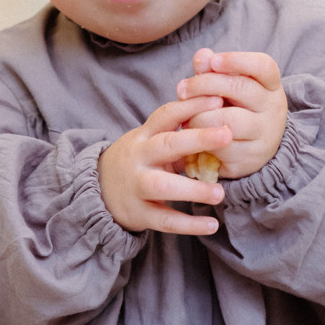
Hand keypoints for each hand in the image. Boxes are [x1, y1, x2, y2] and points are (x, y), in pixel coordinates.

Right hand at [98, 98, 229, 234]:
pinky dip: (189, 225)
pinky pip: (165, 220)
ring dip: (193, 190)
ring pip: (163, 186)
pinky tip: (212, 224)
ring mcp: (137, 186)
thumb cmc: (138, 161)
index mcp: (144, 136)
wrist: (97, 191)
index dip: (190, 106)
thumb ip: (177, 130)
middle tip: (227, 134)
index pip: (166, 115)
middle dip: (197, 139)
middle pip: (166, 145)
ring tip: (220, 193)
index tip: (218, 99)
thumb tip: (218, 111)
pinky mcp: (139, 214)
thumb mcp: (150, 141)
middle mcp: (138, 158)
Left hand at [175, 49, 286, 179]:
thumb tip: (202, 56)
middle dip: (204, 85)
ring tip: (187, 117)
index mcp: (270, 86)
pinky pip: (222, 147)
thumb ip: (213, 71)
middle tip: (182, 89)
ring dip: (200, 116)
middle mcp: (274, 108)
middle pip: (240, 88)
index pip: (264, 66)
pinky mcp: (250, 158)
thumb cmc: (235, 110)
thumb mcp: (227, 89)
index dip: (237, 60)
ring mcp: (265, 135)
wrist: (250, 151)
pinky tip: (194, 137)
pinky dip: (203, 140)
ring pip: (229, 120)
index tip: (214, 61)